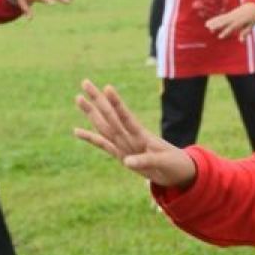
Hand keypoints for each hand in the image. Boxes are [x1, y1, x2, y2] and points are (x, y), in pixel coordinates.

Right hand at [73, 79, 196, 188]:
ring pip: (104, 126)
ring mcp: (125, 144)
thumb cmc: (174, 164)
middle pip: (110, 116)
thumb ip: (145, 161)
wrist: (178, 172)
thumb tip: (127, 162)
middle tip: (85, 82)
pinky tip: (77, 130)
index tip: (108, 88)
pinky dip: (90, 138)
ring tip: (79, 98)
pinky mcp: (121, 155)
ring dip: (91, 113)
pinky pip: (103, 145)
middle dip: (97, 100)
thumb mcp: (163, 163)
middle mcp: (130, 137)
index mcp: (142, 136)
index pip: (126, 117)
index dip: (117, 103)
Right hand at [205, 2, 254, 40]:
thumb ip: (245, 33)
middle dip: (217, 26)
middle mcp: (233, 18)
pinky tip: (208, 22)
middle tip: (210, 29)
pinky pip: (220, 17)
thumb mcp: (250, 26)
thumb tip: (241, 41)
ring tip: (206, 26)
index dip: (225, 32)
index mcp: (239, 22)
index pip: (231, 28)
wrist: (252, 6)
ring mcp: (230, 15)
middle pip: (224, 22)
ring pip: (220, 19)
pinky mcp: (228, 14)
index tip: (219, 37)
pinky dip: (214, 19)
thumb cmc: (252, 18)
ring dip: (213, 22)